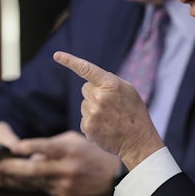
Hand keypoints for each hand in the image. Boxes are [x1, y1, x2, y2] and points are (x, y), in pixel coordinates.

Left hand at [0, 131, 122, 195]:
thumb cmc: (91, 154)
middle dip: (13, 167)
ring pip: (33, 182)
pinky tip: (15, 181)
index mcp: (70, 150)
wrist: (111, 177)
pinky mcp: (63, 194)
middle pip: (35, 169)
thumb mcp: (74, 140)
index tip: (13, 147)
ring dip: (15, 178)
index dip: (30, 147)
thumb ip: (51, 144)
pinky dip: (27, 184)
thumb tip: (30, 152)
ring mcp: (64, 183)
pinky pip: (40, 188)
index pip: (47, 147)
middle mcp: (67, 167)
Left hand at [53, 51, 164, 170]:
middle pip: (85, 88)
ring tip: (110, 118)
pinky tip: (105, 127)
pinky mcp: (87, 126)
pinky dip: (92, 122)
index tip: (57, 55)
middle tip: (110, 104)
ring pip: (84, 104)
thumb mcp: (128, 90)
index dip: (70, 61)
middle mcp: (99, 97)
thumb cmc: (134, 112)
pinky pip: (84, 118)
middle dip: (94, 93)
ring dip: (94, 108)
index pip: (86, 69)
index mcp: (111, 84)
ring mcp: (92, 113)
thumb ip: (109, 82)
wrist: (138, 140)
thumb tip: (90, 80)